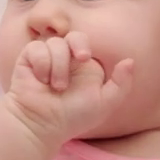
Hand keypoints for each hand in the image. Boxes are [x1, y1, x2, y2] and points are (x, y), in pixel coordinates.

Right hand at [4, 31, 133, 146]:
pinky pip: (36, 47)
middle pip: (72, 35)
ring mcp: (46, 58)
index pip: (85, 43)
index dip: (84, 45)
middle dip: (75, 44)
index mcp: (83, 66)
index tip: (84, 58)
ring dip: (58, 65)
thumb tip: (130, 60)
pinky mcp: (28, 59)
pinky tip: (40, 79)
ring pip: (54, 43)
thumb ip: (121, 84)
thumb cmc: (73, 117)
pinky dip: (41, 63)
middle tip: (79, 58)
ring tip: (55, 87)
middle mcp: (65, 59)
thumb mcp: (104, 103)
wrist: (41, 124)